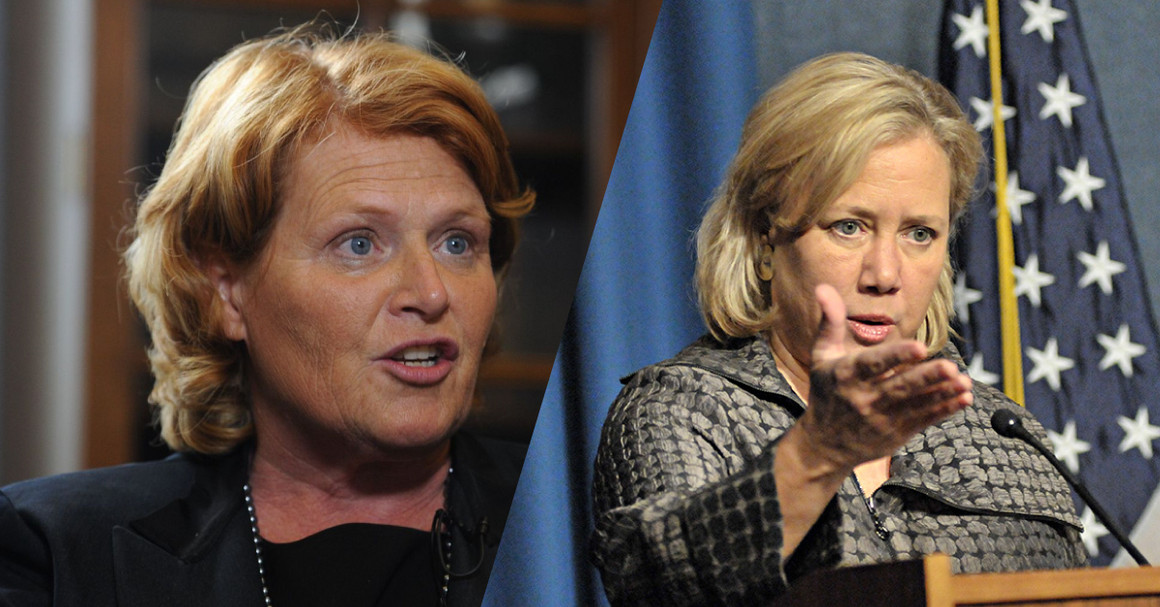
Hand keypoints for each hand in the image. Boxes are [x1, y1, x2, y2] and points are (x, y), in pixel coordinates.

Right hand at [797, 284, 973, 469]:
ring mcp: (882, 419)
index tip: (919, 347)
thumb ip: (829, 322)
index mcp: (847, 375)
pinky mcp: (896, 434)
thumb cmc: (826, 392)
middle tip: (950, 367)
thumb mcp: (821, 356)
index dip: (896, 356)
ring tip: (964, 382)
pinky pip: (924, 420)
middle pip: (900, 387)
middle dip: (926, 377)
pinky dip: (944, 410)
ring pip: (916, 404)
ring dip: (942, 394)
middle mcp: (864, 398)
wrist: (823, 445)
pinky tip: (963, 398)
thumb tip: (823, 287)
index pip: (873, 364)